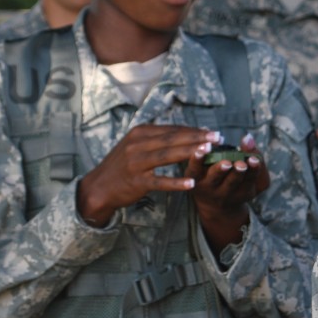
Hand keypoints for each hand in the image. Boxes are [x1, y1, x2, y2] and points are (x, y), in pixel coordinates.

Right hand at [76, 124, 220, 227]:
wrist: (99, 187)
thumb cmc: (122, 165)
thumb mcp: (136, 145)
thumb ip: (158, 139)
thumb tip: (186, 133)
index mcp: (140, 133)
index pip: (172, 130)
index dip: (194, 131)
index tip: (213, 133)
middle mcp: (137, 145)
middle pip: (172, 139)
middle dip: (197, 138)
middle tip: (218, 139)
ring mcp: (136, 163)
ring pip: (168, 156)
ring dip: (190, 153)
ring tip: (209, 153)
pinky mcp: (136, 182)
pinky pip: (160, 181)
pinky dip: (176, 182)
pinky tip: (191, 183)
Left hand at [188, 133, 268, 252]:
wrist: (213, 205)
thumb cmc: (238, 185)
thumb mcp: (253, 178)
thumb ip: (254, 157)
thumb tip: (247, 138)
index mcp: (244, 191)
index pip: (250, 179)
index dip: (253, 169)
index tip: (254, 159)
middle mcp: (226, 192)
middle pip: (232, 182)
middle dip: (237, 173)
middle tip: (240, 165)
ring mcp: (209, 187)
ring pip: (214, 177)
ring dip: (218, 169)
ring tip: (224, 162)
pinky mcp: (194, 179)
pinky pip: (194, 170)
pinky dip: (196, 160)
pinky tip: (200, 151)